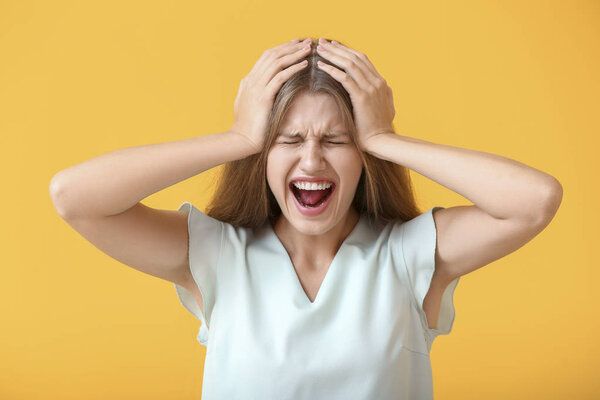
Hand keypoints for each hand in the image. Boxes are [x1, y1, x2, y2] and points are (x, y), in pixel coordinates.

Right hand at [230, 38, 311, 153]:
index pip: (266, 57)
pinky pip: (280, 77)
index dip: (282, 48)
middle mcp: (252, 80)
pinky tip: (304, 64)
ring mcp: (256, 87)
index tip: (296, 43)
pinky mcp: (263, 97)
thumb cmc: (247, 128)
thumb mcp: (247, 106)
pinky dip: (293, 68)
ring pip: (277, 63)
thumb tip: (258, 88)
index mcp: (249, 81)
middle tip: (307, 41)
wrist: (241, 140)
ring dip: (294, 54)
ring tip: (309, 49)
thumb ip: (252, 94)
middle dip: (291, 46)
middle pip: (273, 55)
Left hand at [315, 38, 395, 151]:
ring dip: (332, 55)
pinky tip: (320, 65)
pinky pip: (344, 78)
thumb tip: (383, 87)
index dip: (347, 50)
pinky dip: (332, 69)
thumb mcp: (386, 107)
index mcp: (380, 82)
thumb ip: (384, 95)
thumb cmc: (380, 129)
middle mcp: (376, 82)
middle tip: (322, 42)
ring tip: (318, 49)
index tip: (333, 45)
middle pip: (354, 57)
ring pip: (349, 64)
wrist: (382, 142)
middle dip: (337, 48)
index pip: (362, 59)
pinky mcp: (362, 97)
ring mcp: (370, 88)